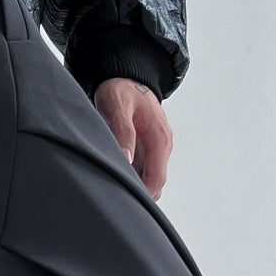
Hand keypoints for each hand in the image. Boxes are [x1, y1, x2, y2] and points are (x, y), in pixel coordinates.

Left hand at [93, 78, 172, 199]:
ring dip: (136, 184)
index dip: (143, 193)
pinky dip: (134, 175)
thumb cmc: (122, 88)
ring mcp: (157, 146)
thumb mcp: (118, 107)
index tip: (125, 200)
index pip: (157, 178)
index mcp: (159, 137)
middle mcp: (162, 144)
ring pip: (151, 176)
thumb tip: (127, 159)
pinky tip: (116, 173)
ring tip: (113, 185)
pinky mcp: (149, 146)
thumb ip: (123, 132)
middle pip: (156, 182)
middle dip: (140, 192)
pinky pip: (145, 168)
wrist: (127, 75)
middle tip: (114, 196)